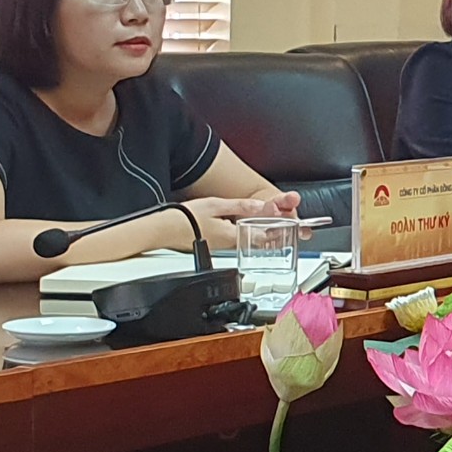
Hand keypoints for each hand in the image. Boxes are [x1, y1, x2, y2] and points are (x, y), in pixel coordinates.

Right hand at [183, 193, 300, 248]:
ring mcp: (220, 246)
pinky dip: (243, 234)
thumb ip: (240, 206)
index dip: (276, 231)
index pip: (262, 236)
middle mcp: (228, 244)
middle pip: (256, 241)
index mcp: (232, 235)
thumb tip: (260, 206)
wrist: (163, 230)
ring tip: (269, 226)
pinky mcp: (213, 244)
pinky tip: (243, 228)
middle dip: (270, 234)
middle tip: (283, 228)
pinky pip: (233, 240)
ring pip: (245, 241)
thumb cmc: (185, 219)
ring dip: (257, 234)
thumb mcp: (216, 205)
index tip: (289, 227)